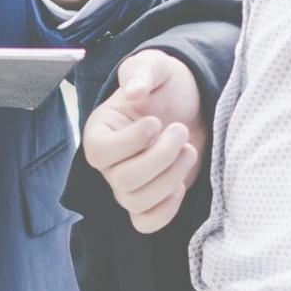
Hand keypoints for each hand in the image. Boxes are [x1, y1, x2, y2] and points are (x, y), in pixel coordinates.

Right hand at [82, 49, 205, 233]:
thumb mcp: (156, 67)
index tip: (155, 122)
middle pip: (122, 180)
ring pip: (136, 201)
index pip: (100, 152)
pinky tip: (182, 185)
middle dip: (159, 158)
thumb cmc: (166, 85)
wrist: (190, 105)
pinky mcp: (151, 199)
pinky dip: (165, 211)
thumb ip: (142, 72)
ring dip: (170, 178)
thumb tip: (134, 93)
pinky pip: (145, 223)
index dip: (130, 142)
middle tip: (180, 130)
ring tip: (189, 151)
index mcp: (100, 132)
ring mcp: (128, 184)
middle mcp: (109, 163)